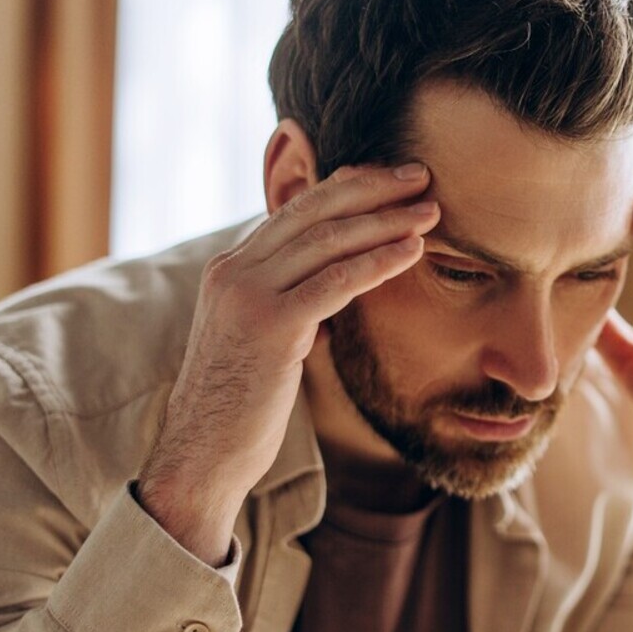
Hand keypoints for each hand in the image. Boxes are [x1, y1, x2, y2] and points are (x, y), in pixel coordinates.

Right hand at [137, 164, 438, 564]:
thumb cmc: (239, 406)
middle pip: (313, 211)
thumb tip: (330, 286)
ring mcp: (248, 295)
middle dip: (372, 188)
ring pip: (328, 240)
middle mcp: (233, 271)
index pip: (294, 211)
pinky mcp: (270, 326)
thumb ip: (287, 304)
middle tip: (420, 176)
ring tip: (430, 211)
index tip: (388, 179)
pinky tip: (413, 252)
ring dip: (386, 221)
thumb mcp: (259, 340)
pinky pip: (336, 282)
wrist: (202, 455)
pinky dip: (379, 261)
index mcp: (229, 269)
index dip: (345, 188)